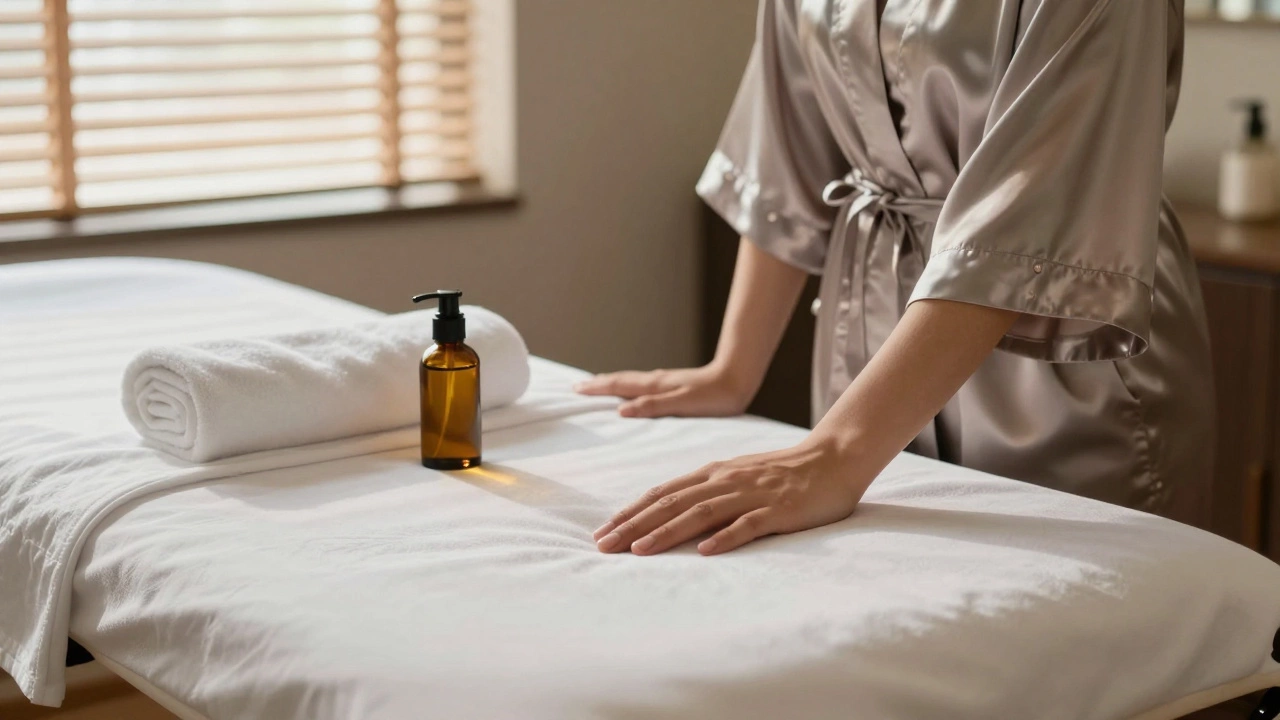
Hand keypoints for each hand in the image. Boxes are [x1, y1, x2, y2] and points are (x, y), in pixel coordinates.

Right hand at [574, 365, 752, 418]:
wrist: (737, 381)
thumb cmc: (713, 397)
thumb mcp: (682, 404)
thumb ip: (653, 406)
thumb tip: (621, 410)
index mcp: (655, 386)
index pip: (618, 385)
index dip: (596, 388)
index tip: (575, 389)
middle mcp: (656, 381)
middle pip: (621, 380)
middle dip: (598, 383)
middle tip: (577, 387)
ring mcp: (665, 382)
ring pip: (631, 381)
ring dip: (612, 383)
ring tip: (598, 386)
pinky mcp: (674, 386)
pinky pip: (642, 385)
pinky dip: (629, 387)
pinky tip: (633, 393)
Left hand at [592, 438, 866, 555]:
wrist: (833, 458)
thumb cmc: (782, 472)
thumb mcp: (736, 475)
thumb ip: (706, 491)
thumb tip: (669, 513)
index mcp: (713, 473)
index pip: (662, 492)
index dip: (630, 511)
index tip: (602, 531)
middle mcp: (725, 480)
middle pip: (672, 503)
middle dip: (634, 524)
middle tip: (604, 545)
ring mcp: (751, 494)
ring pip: (700, 514)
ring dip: (667, 532)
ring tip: (639, 550)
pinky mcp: (778, 510)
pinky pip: (748, 525)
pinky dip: (725, 537)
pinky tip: (706, 552)